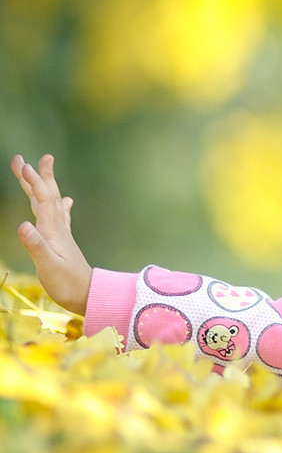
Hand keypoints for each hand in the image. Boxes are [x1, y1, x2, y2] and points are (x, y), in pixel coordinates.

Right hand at [10, 154, 92, 314]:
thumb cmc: (67, 283)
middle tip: (27, 158)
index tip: (22, 164)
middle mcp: (57, 227)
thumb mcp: (48, 266)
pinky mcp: (63, 241)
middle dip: (37, 175)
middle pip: (47, 195)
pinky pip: (60, 216)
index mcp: (52, 230)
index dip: (32, 182)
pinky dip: (60, 205)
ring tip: (44, 165)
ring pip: (51, 202)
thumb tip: (22, 225)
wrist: (87, 294)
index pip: (41, 200)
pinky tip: (66, 200)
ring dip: (46, 184)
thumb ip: (36, 246)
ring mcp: (61, 233)